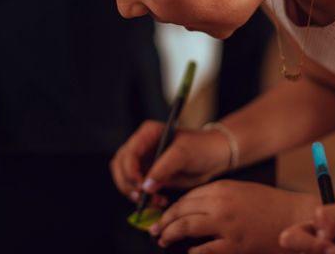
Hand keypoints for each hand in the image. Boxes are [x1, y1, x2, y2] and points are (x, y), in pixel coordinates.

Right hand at [110, 120, 229, 203]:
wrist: (214, 156)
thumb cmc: (201, 147)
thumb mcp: (183, 154)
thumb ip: (163, 168)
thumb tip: (146, 186)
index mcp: (147, 134)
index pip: (128, 152)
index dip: (130, 170)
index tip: (140, 185)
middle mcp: (141, 146)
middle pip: (120, 166)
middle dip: (128, 183)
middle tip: (141, 196)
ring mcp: (144, 161)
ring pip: (124, 179)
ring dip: (134, 193)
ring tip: (153, 200)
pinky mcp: (149, 175)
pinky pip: (136, 188)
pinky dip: (143, 197)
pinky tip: (158, 200)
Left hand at [150, 180, 316, 253]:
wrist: (296, 218)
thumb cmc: (270, 204)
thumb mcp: (240, 191)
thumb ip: (216, 197)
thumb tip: (192, 209)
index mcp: (221, 188)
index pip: (186, 198)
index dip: (171, 209)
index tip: (163, 216)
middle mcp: (220, 205)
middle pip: (181, 211)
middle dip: (164, 221)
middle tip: (154, 229)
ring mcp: (226, 226)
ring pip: (186, 228)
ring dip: (170, 234)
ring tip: (163, 240)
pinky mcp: (235, 246)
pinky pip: (204, 250)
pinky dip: (193, 252)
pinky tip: (189, 253)